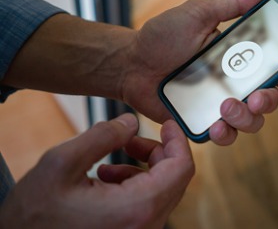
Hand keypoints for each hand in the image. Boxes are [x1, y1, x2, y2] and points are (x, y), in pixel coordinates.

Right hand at [0, 114, 193, 228]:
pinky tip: (106, 179)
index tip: (168, 124)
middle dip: (157, 152)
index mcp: (135, 208)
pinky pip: (147, 206)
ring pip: (162, 192)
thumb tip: (132, 122)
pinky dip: (135, 186)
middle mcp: (145, 226)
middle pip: (175, 179)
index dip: (178, 140)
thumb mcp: (61, 163)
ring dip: (143, 169)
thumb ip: (103, 136)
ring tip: (111, 161)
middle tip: (131, 140)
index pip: (181, 169)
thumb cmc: (33, 215)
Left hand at [121, 0, 277, 144]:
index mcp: (239, 57)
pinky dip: (224, 135)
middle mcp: (234, 82)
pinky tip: (214, 126)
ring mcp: (219, 104)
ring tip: (225, 107)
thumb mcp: (198, 13)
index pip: (275, 69)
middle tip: (255, 98)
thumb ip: (232, 5)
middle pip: (268, 100)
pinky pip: (224, 135)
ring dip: (246, 119)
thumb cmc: (162, 36)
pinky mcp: (202, 121)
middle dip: (269, 102)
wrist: (131, 63)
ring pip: (251, 122)